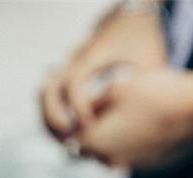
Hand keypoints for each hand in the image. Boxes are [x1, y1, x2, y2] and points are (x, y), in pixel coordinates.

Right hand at [42, 4, 166, 137]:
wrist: (131, 21)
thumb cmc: (143, 42)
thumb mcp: (149, 63)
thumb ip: (141, 90)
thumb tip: (137, 123)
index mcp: (93, 55)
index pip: (73, 82)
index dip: (78, 106)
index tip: (89, 125)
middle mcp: (73, 61)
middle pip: (47, 90)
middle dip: (54, 117)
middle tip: (70, 138)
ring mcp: (65, 66)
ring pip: (43, 95)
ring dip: (50, 119)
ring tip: (67, 140)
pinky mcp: (64, 74)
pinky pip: (50, 97)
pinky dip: (54, 116)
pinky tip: (70, 132)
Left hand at [76, 68, 192, 168]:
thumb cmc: (157, 92)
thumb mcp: (116, 89)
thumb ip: (91, 104)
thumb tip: (82, 112)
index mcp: (94, 141)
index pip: (69, 140)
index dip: (73, 126)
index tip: (82, 112)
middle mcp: (109, 161)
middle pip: (91, 151)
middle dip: (94, 134)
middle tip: (107, 112)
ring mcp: (132, 167)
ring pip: (114, 155)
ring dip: (115, 141)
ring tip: (132, 116)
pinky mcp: (153, 169)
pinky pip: (136, 158)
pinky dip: (137, 145)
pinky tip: (152, 125)